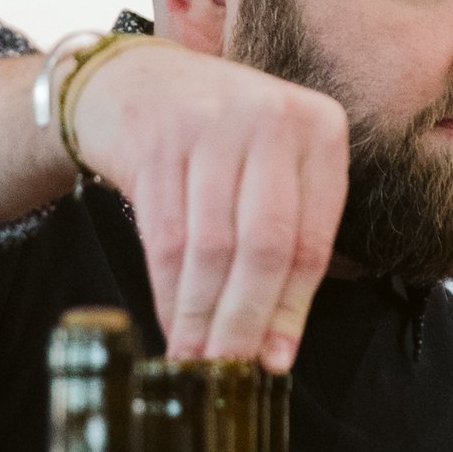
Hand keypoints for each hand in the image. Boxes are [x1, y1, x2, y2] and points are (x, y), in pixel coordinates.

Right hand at [66, 42, 350, 367]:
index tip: (275, 361)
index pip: (312, 239)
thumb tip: (276, 348)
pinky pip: (165, 237)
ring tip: (196, 359)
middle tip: (230, 370)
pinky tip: (170, 321)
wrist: (131, 81)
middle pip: (264, 246)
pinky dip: (168, 291)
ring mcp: (213, 123)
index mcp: (320, 128)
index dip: (291, 310)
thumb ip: (286, 240)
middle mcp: (272, 118)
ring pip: (213, 247)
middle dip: (245, 320)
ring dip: (202, 314)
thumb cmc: (215, 138)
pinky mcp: (158, 139)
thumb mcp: (269, 167)